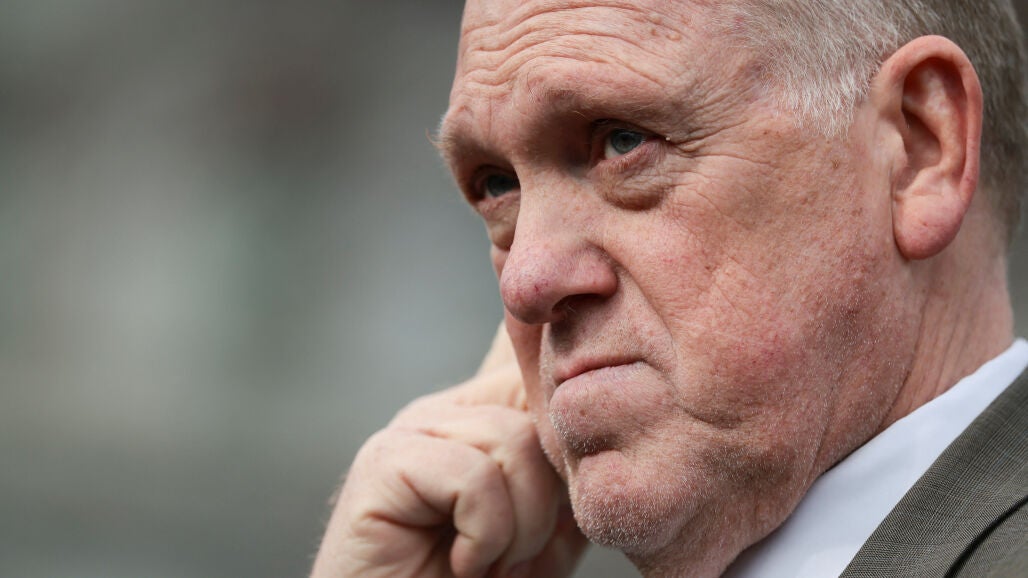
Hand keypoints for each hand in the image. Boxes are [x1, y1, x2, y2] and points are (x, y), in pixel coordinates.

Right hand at [310, 325, 587, 577]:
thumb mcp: (543, 533)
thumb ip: (567, 479)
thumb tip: (609, 429)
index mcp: (483, 417)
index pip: (542, 376)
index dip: (573, 430)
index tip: (571, 504)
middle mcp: (446, 412)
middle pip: (539, 410)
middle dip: (547, 502)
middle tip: (517, 558)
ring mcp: (410, 431)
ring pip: (513, 441)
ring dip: (517, 529)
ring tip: (485, 565)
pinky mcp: (383, 462)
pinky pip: (473, 477)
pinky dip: (484, 537)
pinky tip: (459, 565)